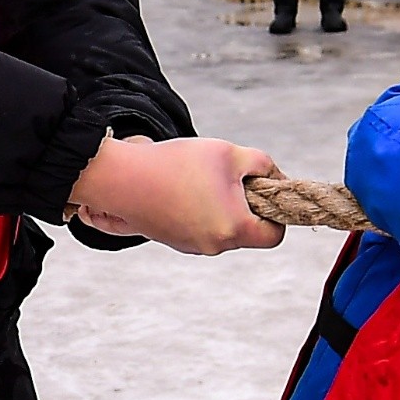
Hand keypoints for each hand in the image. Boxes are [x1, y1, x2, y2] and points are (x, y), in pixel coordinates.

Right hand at [70, 134, 283, 252]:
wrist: (122, 179)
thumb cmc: (177, 164)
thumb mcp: (230, 152)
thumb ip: (263, 164)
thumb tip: (275, 177)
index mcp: (234, 229)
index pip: (274, 236)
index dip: (277, 213)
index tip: (265, 191)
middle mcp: (215, 246)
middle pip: (248, 231)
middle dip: (246, 204)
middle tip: (230, 176)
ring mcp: (192, 247)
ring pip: (222, 228)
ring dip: (221, 206)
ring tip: (201, 178)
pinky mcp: (174, 241)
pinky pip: (200, 227)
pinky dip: (199, 209)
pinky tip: (182, 187)